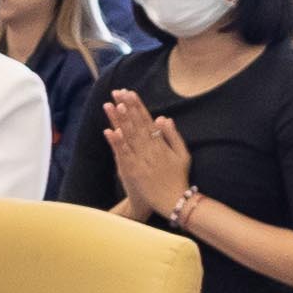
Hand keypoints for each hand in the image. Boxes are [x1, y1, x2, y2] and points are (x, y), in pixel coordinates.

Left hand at [105, 90, 192, 219]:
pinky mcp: (133, 171)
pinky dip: (117, 143)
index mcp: (162, 144)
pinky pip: (123, 154)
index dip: (138, 106)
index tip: (130, 92)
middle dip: (126, 107)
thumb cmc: (178, 177)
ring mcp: (141, 160)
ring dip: (119, 120)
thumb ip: (173, 135)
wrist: (173, 201)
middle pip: (136, 124)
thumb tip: (163, 118)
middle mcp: (151, 149)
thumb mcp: (183, 154)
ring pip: (128, 136)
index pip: (147, 120)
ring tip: (110, 104)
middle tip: (117, 92)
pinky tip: (109, 130)